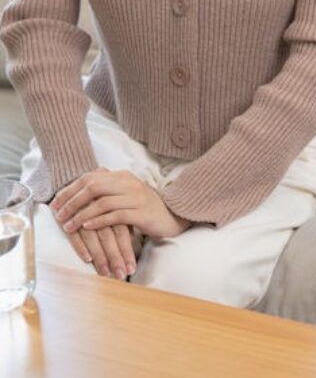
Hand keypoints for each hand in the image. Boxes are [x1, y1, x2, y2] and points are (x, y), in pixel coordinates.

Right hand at [49, 198, 137, 279]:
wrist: (74, 189)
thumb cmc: (98, 205)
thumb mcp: (113, 213)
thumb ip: (123, 227)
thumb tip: (134, 252)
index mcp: (113, 207)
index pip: (122, 231)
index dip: (127, 250)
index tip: (131, 268)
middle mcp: (99, 211)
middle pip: (109, 236)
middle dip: (116, 257)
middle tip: (121, 275)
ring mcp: (82, 214)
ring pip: (93, 237)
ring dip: (100, 256)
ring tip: (106, 274)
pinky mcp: (67, 219)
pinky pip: (74, 234)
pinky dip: (81, 246)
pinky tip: (88, 260)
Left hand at [50, 168, 191, 241]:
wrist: (172, 215)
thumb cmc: (143, 207)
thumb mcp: (124, 194)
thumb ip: (106, 190)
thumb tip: (79, 190)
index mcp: (122, 176)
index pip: (90, 177)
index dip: (70, 190)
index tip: (55, 204)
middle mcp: (129, 183)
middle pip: (94, 186)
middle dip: (72, 201)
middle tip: (59, 216)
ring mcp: (137, 197)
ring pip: (103, 202)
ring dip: (82, 214)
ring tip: (69, 226)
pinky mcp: (142, 213)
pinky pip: (116, 215)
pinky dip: (99, 221)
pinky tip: (87, 227)